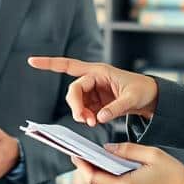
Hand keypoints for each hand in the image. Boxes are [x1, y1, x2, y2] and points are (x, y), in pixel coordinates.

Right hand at [28, 56, 157, 126]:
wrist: (151, 98)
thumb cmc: (143, 91)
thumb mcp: (132, 99)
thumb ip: (115, 108)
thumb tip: (99, 117)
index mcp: (98, 71)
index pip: (69, 65)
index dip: (49, 63)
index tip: (31, 61)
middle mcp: (92, 79)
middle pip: (73, 91)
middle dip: (75, 106)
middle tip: (83, 120)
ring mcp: (93, 91)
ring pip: (76, 102)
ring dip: (79, 113)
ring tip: (91, 122)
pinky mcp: (95, 102)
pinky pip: (83, 110)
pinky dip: (85, 117)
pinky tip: (94, 121)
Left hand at [72, 143, 183, 183]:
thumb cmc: (176, 176)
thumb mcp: (152, 155)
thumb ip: (126, 150)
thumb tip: (107, 149)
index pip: (94, 178)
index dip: (82, 166)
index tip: (76, 155)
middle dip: (90, 171)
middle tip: (84, 156)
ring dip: (102, 179)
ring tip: (98, 163)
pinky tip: (116, 176)